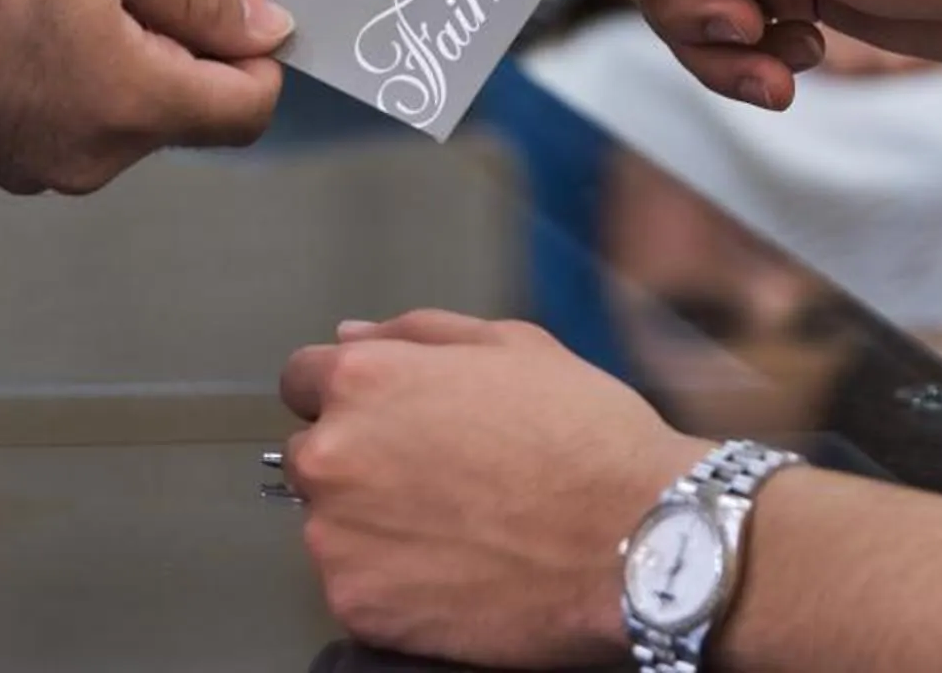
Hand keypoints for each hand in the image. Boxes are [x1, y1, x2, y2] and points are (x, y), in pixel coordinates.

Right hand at [0, 0, 285, 192]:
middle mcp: (85, 158)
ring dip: (122, 32)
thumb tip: (264, 31)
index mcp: (127, 104)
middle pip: (183, 100)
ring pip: (121, 102)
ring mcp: (29, 167)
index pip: (248, 108)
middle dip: (177, 19)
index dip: (258, 48)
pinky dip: (72, 60)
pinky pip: (65, 113)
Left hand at [280, 312, 702, 667]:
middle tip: (440, 478)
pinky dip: (394, 583)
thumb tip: (353, 335)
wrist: (638, 540)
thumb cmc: (587, 440)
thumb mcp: (515, 346)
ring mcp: (341, 540)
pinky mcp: (360, 607)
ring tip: (461, 526)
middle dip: (361, 462)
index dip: (353, 396)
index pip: (303, 380)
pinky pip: (357, 587)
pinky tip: (457, 569)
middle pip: (312, 457)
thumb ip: (418, 333)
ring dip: (375, 525)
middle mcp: (336, 458)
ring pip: (333, 527)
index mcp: (366, 381)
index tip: (390, 419)